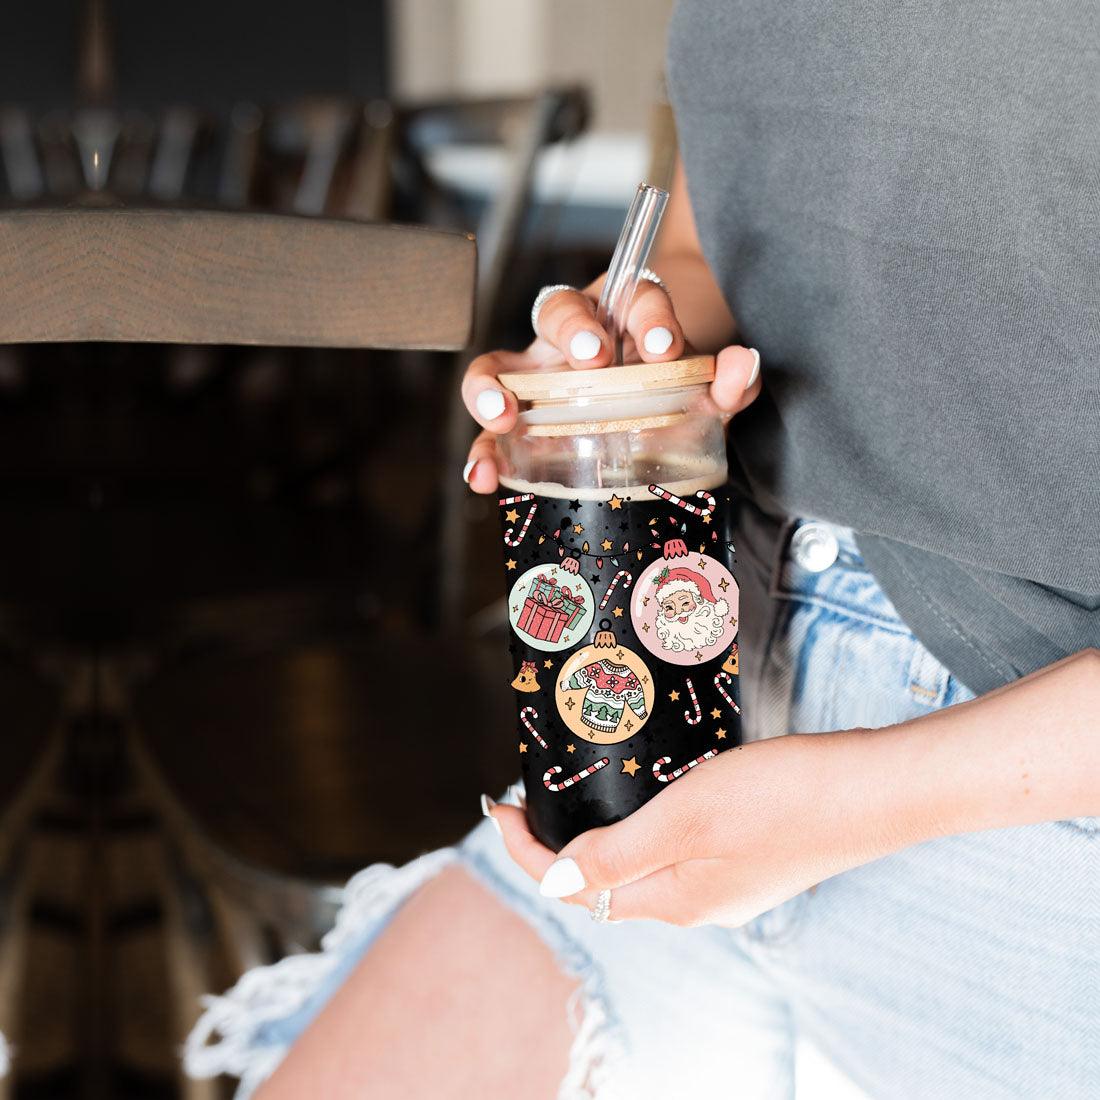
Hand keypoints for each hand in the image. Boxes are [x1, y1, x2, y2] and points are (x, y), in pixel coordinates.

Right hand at [460, 276, 761, 493]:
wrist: (643, 404)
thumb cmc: (666, 387)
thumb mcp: (701, 387)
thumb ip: (726, 381)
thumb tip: (742, 367)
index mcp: (621, 316)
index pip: (631, 296)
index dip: (647, 315)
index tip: (664, 346)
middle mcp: (572, 338)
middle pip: (557, 310)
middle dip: (572, 330)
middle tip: (594, 358)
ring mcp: (538, 377)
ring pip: (499, 365)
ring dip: (492, 387)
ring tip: (502, 415)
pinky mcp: (519, 422)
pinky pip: (490, 433)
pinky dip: (482, 453)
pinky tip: (480, 476)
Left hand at [486, 648, 1099, 926]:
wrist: (877, 790)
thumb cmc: (784, 798)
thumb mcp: (686, 819)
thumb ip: (616, 854)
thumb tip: (552, 886)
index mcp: (672, 900)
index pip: (574, 885)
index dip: (527, 849)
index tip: (504, 802)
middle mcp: (696, 902)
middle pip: (606, 879)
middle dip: (563, 840)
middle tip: (540, 789)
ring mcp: (728, 882)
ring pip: (643, 862)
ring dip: (606, 830)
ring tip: (588, 785)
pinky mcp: (751, 856)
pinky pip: (679, 848)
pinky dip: (649, 823)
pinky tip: (656, 790)